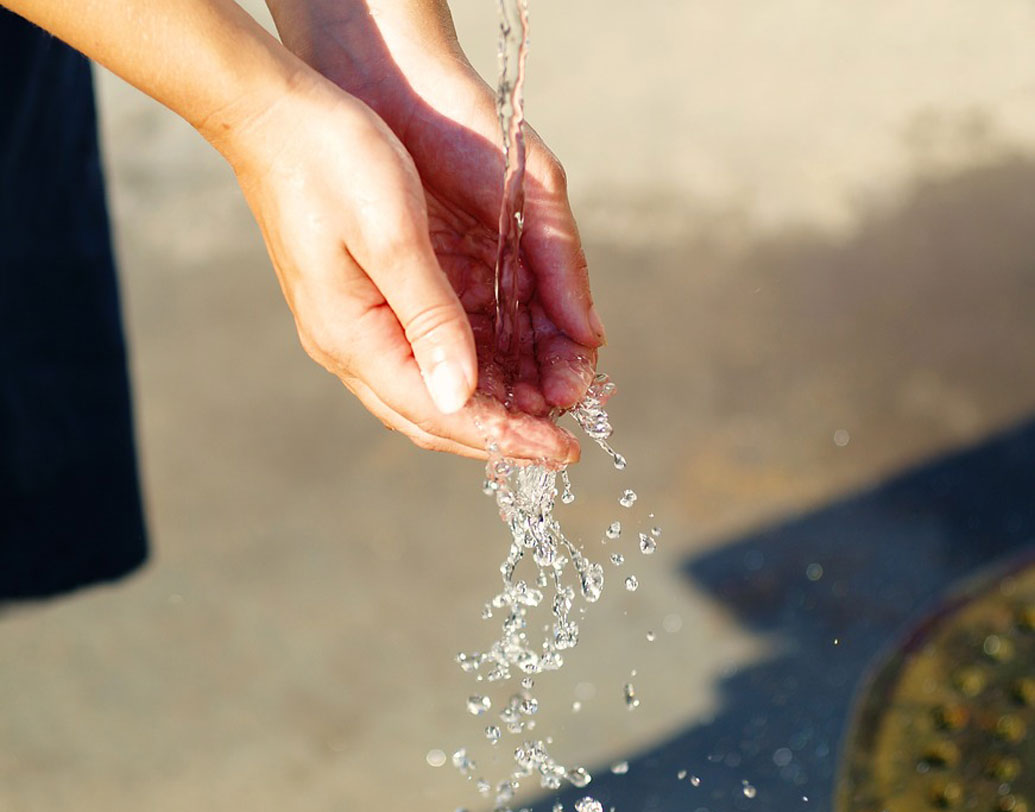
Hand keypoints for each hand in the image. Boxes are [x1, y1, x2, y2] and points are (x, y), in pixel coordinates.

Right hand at [266, 0, 605, 455]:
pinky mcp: (364, 303)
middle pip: (434, 416)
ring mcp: (352, 326)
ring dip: (489, 407)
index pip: (440, 412)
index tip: (561, 452)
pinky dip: (469, 372)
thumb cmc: (332, 161)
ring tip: (545, 412)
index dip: (504, 436)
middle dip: (500, 435)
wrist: (274, 113)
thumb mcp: (393, 237)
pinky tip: (507, 370)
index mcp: (353, 337)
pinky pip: (422, 358)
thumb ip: (430, 319)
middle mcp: (349, 345)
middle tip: (560, 446)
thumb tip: (461, 396)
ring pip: (429, 392)